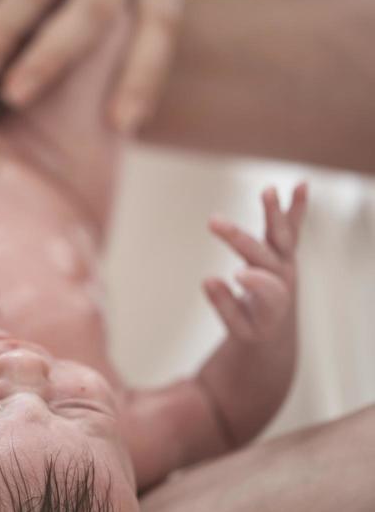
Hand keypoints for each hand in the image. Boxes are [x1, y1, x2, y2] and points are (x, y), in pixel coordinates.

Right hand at [204, 183, 307, 342]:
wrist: (278, 326)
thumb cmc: (254, 327)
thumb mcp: (239, 327)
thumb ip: (225, 305)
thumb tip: (208, 279)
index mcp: (275, 305)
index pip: (266, 289)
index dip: (254, 282)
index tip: (236, 275)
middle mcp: (284, 279)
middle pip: (264, 256)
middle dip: (239, 239)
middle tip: (213, 222)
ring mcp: (287, 261)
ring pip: (282, 236)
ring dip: (274, 213)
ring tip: (268, 190)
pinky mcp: (287, 250)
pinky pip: (291, 226)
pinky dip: (296, 206)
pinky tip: (303, 184)